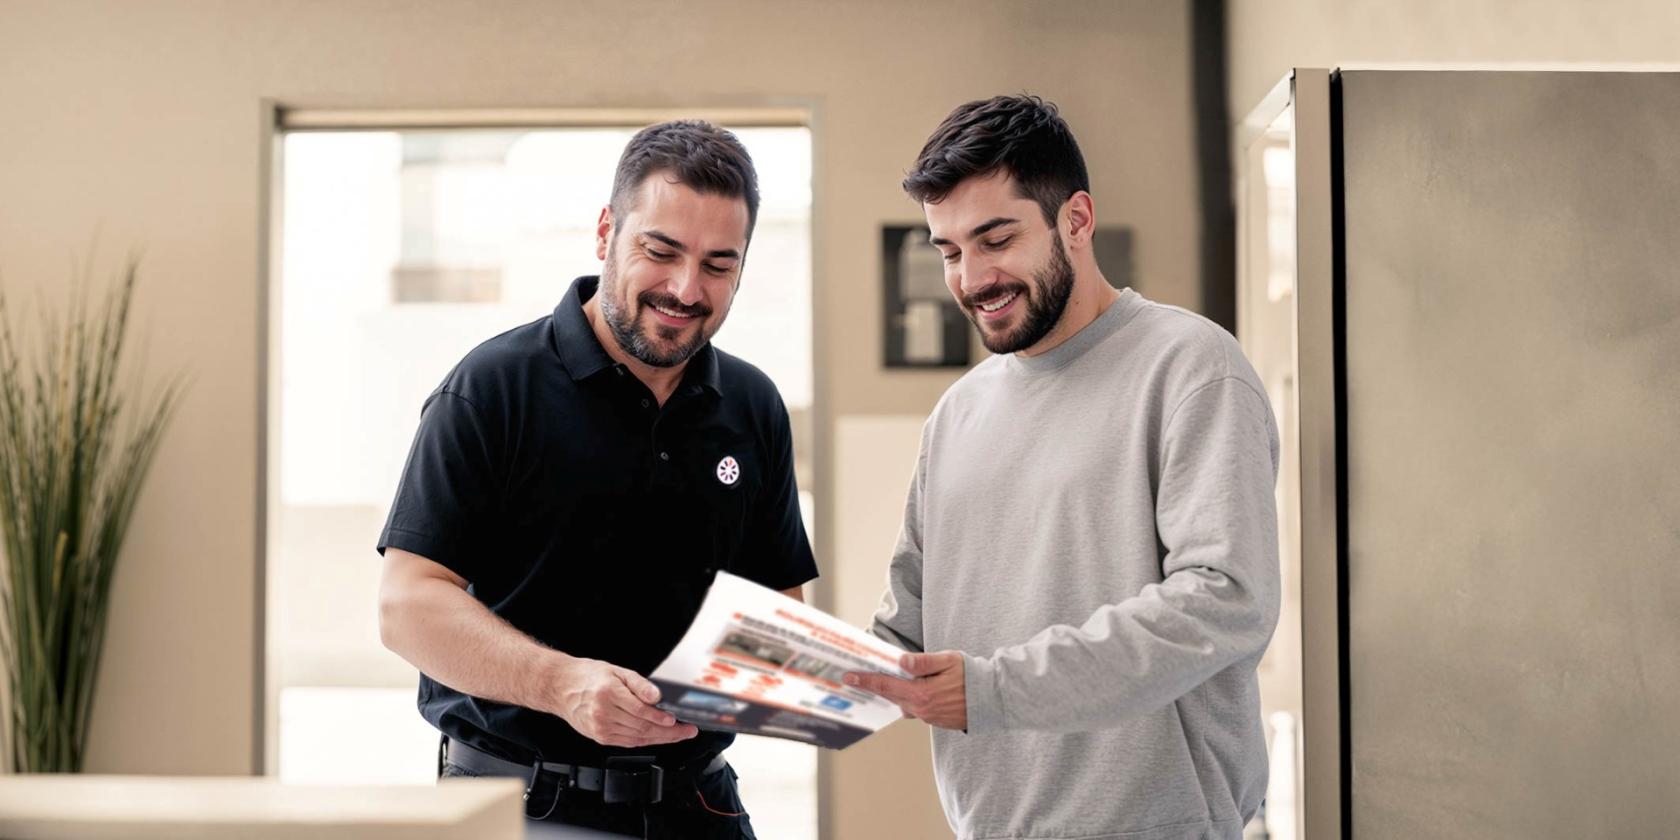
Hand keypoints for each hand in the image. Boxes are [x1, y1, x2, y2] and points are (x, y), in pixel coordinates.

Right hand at [548, 656, 699, 747]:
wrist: (561, 687)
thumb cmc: (588, 676)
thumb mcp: (617, 671)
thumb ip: (639, 684)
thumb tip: (657, 697)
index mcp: (609, 694)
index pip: (641, 712)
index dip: (661, 718)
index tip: (677, 720)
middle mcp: (603, 714)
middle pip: (642, 729)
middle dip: (669, 732)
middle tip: (687, 731)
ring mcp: (601, 729)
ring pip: (637, 739)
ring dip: (660, 739)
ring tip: (677, 735)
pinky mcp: (600, 738)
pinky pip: (628, 743)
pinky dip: (645, 741)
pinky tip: (657, 737)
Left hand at [843, 651, 967, 730]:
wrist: (995, 698)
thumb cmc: (973, 675)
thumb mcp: (949, 660)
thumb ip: (924, 662)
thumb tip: (902, 661)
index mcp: (922, 693)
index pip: (886, 685)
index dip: (866, 680)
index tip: (848, 676)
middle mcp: (922, 709)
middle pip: (890, 695)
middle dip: (873, 686)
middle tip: (856, 677)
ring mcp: (929, 717)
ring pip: (903, 703)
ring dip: (894, 692)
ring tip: (883, 680)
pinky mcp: (936, 720)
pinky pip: (916, 709)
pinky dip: (909, 699)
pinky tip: (911, 688)